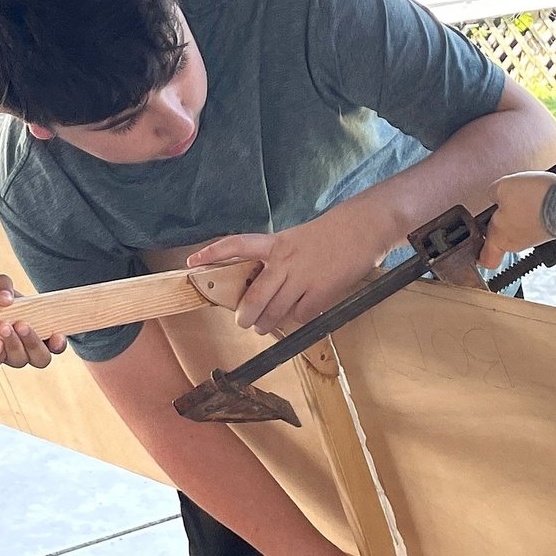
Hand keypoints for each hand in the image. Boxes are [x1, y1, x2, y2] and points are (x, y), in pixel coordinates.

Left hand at [0, 273, 66, 370]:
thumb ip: (0, 284)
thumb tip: (8, 299)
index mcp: (32, 321)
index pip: (53, 340)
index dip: (59, 343)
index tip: (57, 335)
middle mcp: (21, 340)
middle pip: (41, 357)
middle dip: (34, 343)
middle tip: (20, 324)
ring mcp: (4, 350)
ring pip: (20, 360)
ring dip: (14, 346)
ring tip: (1, 327)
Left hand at [188, 203, 391, 335]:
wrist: (363, 228)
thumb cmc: (331, 235)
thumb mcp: (297, 241)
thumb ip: (280, 263)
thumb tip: (269, 291)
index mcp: (276, 243)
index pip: (237, 245)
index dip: (212, 253)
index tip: (192, 262)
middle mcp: (284, 261)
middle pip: (253, 298)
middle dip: (245, 316)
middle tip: (244, 322)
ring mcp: (301, 278)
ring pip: (274, 313)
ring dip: (267, 325)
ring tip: (266, 327)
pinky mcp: (320, 292)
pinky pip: (299, 316)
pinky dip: (297, 320)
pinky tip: (301, 314)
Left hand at [479, 171, 555, 267]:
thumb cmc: (536, 200)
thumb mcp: (503, 187)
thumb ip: (492, 193)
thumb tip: (493, 196)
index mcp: (500, 238)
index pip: (485, 260)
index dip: (478, 254)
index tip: (475, 245)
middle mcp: (517, 243)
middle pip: (502, 237)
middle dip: (500, 219)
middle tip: (501, 203)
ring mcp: (535, 237)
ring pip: (519, 227)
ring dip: (519, 211)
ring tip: (524, 195)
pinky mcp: (549, 230)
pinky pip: (536, 220)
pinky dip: (535, 209)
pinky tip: (537, 197)